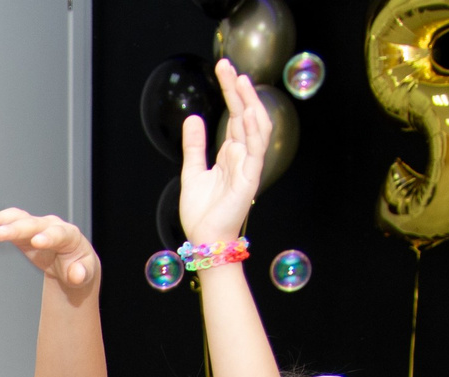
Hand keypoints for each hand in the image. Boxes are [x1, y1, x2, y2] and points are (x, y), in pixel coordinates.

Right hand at [0, 207, 97, 291]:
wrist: (71, 260)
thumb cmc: (78, 265)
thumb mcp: (85, 272)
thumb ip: (82, 273)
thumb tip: (77, 274)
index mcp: (68, 235)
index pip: (57, 233)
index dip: (47, 236)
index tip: (37, 241)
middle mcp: (49, 226)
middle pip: (31, 224)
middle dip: (14, 228)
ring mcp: (33, 227)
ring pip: (15, 219)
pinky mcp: (20, 232)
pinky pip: (3, 226)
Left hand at [179, 60, 270, 249]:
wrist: (204, 239)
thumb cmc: (201, 212)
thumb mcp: (192, 171)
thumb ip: (195, 145)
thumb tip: (195, 118)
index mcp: (231, 153)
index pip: (235, 115)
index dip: (231, 92)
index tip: (224, 69)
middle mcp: (243, 155)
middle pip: (246, 114)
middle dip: (238, 89)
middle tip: (228, 65)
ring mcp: (249, 165)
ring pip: (256, 126)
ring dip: (249, 102)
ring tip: (240, 80)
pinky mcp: (251, 178)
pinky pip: (256, 149)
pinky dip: (254, 129)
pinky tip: (248, 110)